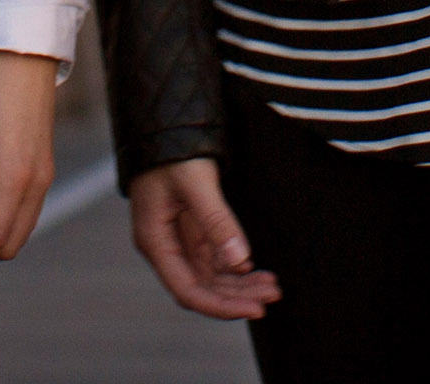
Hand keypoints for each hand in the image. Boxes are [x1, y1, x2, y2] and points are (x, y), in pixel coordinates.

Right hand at [127, 158, 278, 320]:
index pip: (188, 291)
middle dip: (238, 295)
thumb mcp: (196, 183)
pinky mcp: (190, 227)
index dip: (222, 305)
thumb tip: (240, 261)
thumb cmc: (173, 150)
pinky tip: (255, 268)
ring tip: (272, 285)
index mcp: (155, 241)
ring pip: (210, 275)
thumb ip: (217, 221)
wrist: (164, 121)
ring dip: (239, 283)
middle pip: (202, 287)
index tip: (256, 308)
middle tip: (274, 294)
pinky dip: (234, 265)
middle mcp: (164, 246)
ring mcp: (177, 238)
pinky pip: (213, 257)